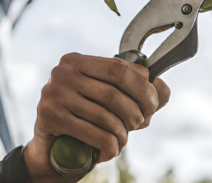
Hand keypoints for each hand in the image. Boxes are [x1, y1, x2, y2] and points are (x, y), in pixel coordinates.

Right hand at [23, 54, 170, 182]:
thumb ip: (140, 92)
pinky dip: (109, 146)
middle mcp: (63, 72)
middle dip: (135, 113)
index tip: (153, 104)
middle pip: (114, 93)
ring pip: (105, 115)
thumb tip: (162, 86)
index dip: (143, 88)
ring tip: (122, 140)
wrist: (49, 151)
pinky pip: (93, 133)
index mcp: (78, 61)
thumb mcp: (113, 102)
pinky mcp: (49, 117)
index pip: (120, 68)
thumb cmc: (84, 120)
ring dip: (122, 134)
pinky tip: (109, 151)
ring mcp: (54, 93)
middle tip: (138, 125)